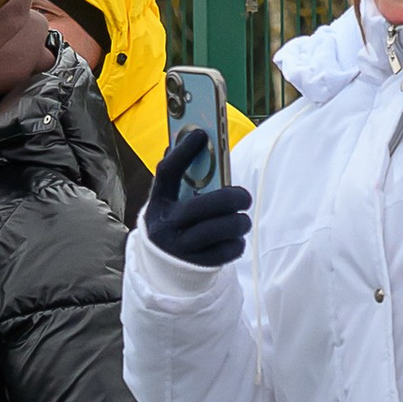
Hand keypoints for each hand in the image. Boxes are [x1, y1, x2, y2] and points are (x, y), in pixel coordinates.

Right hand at [145, 129, 252, 267]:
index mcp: (158, 203)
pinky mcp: (196, 265)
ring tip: (242, 220)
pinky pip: (227, 251)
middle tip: (244, 197)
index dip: (183, 152)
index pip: (167, 173)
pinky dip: (236, 243)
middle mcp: (165, 225)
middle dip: (231, 198)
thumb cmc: (176, 222)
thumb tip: (195, 137)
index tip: (201, 134)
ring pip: (220, 229)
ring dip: (239, 222)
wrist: (164, 267)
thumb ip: (181, 175)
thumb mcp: (170, 201)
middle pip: (203, 206)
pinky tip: (235, 239)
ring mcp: (180, 248)